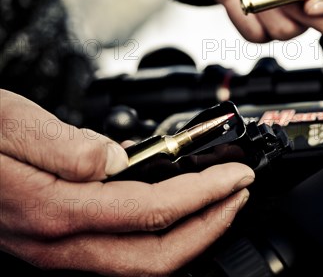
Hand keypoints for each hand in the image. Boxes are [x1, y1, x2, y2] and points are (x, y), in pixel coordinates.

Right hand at [0, 89, 253, 275]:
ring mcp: (58, 251)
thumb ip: (62, 143)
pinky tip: (174, 206)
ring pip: (142, 262)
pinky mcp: (58, 244)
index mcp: (54, 208)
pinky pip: (122, 252)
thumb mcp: (8, 121)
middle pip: (156, 256)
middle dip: (210, 227)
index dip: (205, 194)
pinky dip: (161, 234)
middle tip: (239, 194)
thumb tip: (115, 158)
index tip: (235, 175)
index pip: (153, 209)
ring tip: (219, 201)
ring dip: (191, 234)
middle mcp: (59, 242)